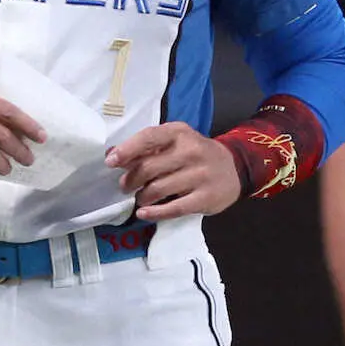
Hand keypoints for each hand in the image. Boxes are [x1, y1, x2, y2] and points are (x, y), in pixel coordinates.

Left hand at [105, 122, 241, 218]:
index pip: (148, 137)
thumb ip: (147, 147)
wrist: (234, 168)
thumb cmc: (195, 154)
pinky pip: (173, 208)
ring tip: (140, 197)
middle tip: (125, 186)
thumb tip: (113, 155)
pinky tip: (143, 213)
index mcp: (180, 132)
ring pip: (158, 189)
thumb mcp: (175, 141)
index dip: (127, 150)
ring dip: (142, 197)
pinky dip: (154, 213)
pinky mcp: (206, 198)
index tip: (110, 162)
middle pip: (149, 168)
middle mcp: (191, 151)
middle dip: (131, 180)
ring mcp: (200, 175)